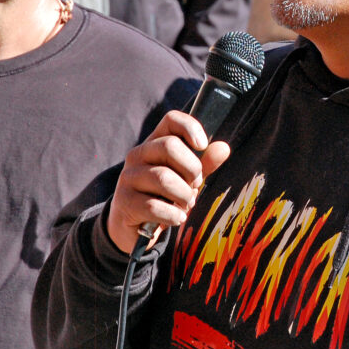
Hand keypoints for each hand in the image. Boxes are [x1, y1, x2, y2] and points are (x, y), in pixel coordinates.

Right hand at [106, 110, 230, 252]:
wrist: (133, 228)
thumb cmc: (163, 197)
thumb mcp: (186, 179)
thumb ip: (204, 164)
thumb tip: (224, 148)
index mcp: (154, 143)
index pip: (171, 120)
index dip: (190, 128)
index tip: (202, 146)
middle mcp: (138, 155)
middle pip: (169, 146)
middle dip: (191, 169)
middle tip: (195, 186)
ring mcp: (128, 177)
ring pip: (163, 178)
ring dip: (184, 195)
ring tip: (186, 204)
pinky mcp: (125, 202)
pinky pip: (154, 206)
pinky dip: (173, 215)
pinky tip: (176, 218)